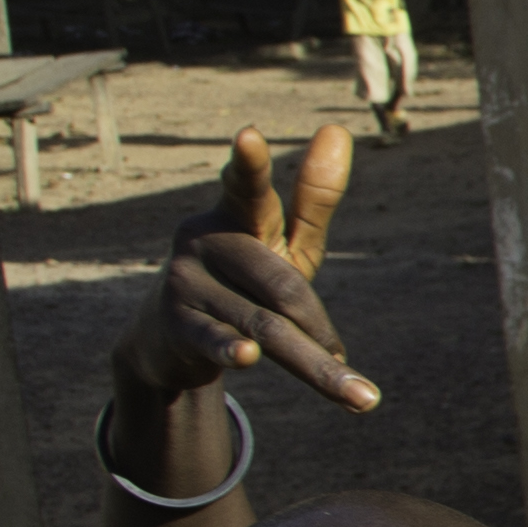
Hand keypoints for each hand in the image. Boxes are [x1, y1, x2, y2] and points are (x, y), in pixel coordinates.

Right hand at [111, 129, 373, 414]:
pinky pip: (212, 337)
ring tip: (360, 397)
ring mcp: (184, 281)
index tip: (248, 136)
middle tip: (356, 376)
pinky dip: (230, 348)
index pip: (246, 188)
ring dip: (314, 365)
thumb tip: (337, 129)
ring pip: (263, 323)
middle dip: (320, 329)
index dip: (248, 165)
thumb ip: (312, 196)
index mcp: (236, 215)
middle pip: (282, 286)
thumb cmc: (240, 278)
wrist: (168, 339)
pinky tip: (246, 356)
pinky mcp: (174, 322)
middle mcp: (205, 240)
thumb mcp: (280, 240)